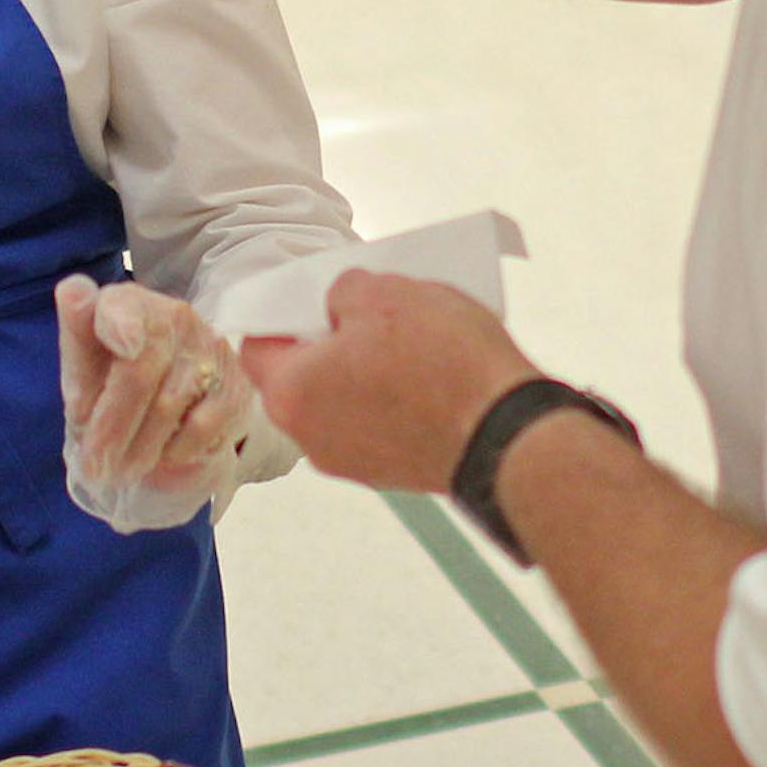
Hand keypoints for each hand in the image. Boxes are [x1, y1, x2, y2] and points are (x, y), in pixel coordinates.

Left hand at [57, 275, 250, 496]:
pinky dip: (177, 448)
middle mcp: (174, 314)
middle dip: (113, 426)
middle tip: (96, 468)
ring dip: (141, 447)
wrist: (158, 406)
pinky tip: (162, 454)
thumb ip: (76, 333)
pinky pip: (204, 424)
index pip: (122, 309)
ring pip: (169, 404)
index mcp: (128, 301)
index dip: (123, 324)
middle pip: (140, 371)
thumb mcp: (83, 363)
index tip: (124, 346)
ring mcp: (210, 345)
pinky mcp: (236, 382)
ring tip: (121, 470)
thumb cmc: (111, 378)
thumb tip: (72, 291)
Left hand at [239, 270, 535, 495]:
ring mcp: (354, 464)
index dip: (280, 314)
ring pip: (342, 401)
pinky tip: (427, 373)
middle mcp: (312, 440)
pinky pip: (378, 423)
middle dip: (328, 340)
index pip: (257, 348)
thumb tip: (339, 304)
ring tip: (405, 339)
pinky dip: (392, 398)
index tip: (310, 296)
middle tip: (366, 312)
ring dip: (362, 370)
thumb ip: (341, 291)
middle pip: (301, 376)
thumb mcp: (383, 292)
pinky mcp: (396, 474)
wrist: (509, 436)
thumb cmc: (441, 362)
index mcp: (291, 396)